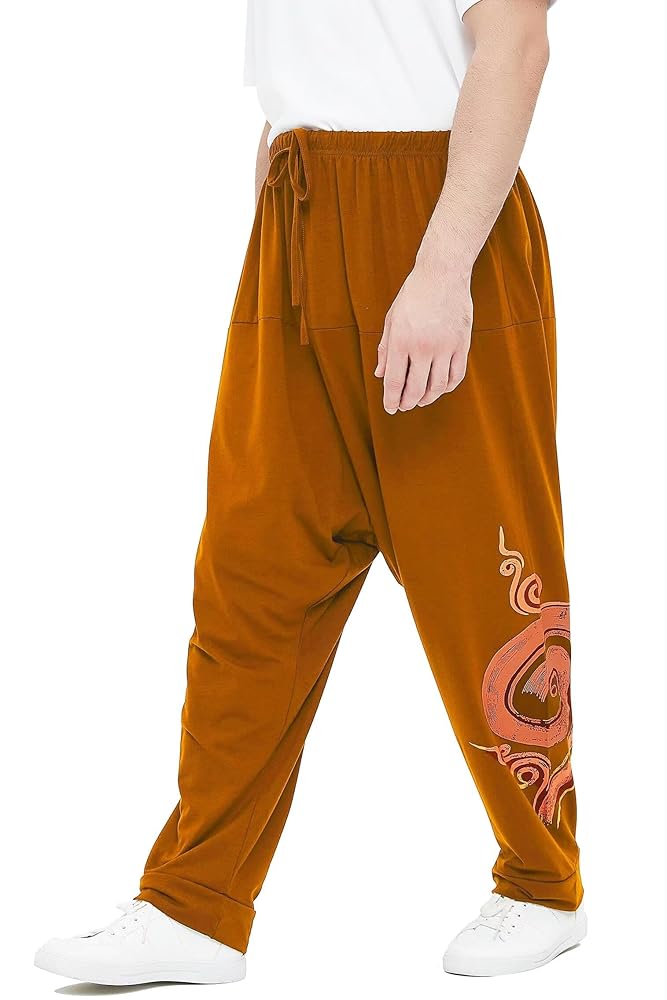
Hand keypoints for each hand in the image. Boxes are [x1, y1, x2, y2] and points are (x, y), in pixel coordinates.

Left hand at [374, 255, 472, 412]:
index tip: (390, 408)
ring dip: (427, 398)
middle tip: (404, 406)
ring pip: (437, 387)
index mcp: (401, 341)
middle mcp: (423, 346)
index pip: (395, 382)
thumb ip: (386, 349)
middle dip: (408, 403)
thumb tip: (380, 375)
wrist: (442, 274)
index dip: (391, 400)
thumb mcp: (392, 320)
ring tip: (420, 400)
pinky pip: (456, 375)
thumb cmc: (413, 296)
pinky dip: (447, 387)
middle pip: (415, 389)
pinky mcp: (462, 344)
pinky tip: (440, 388)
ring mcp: (445, 346)